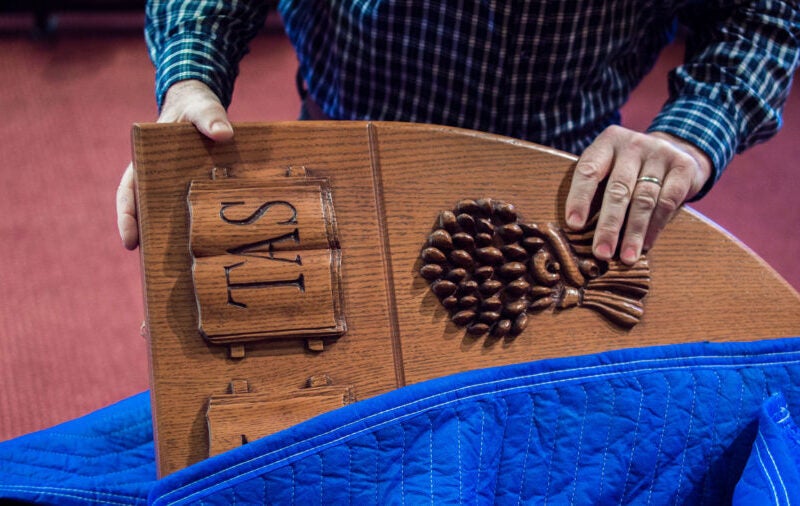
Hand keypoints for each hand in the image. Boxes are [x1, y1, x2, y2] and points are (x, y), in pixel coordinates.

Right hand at [116, 80, 233, 249]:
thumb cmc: (195, 108)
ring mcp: (175, 189)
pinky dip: (196, 230)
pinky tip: (208, 249)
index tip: (130, 240)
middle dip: (149, 239)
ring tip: (180, 269)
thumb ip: (210, 117)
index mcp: (146, 162)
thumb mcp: (201, 108)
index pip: (128, 192)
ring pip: (169, 218)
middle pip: (147, 214)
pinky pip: (193, 214)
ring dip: (172, 241)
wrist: (204, 109)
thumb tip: (224, 134)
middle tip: (156, 265)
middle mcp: (157, 180)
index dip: (127, 217)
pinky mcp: (195, 193)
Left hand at [564, 125, 711, 264]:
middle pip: (618, 189)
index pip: (588, 170)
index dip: (579, 199)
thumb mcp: (609, 168)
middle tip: (601, 253)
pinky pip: (667, 202)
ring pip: (644, 199)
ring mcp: (660, 153)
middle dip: (609, 225)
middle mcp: (632, 144)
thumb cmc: (629, 169)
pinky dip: (655, 226)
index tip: (574, 226)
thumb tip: (578, 232)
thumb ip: (595, 190)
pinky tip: (647, 244)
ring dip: (634, 233)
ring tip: (626, 257)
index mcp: (606, 142)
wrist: (676, 149)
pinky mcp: (683, 166)